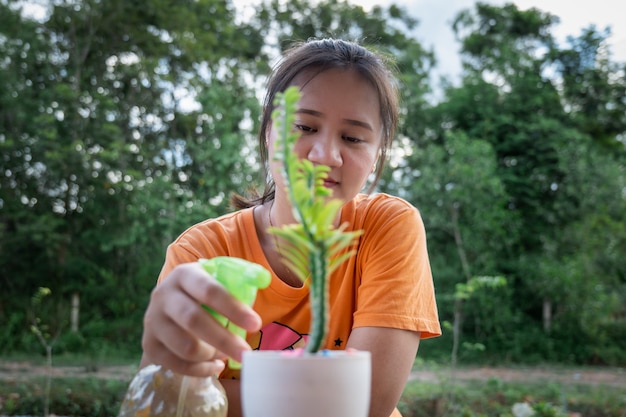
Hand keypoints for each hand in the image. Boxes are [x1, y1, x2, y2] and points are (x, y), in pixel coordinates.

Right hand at [140, 262, 261, 376]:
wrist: (170, 302)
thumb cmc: (204, 292)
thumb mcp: (218, 278)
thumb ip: (240, 278)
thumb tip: (263, 279)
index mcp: (184, 274)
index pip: (209, 290)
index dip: (233, 308)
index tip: (256, 324)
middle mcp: (163, 296)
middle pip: (194, 320)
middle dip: (224, 339)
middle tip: (246, 352)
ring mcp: (153, 322)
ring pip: (185, 346)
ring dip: (212, 354)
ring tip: (226, 354)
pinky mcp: (149, 346)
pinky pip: (177, 365)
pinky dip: (201, 369)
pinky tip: (215, 364)